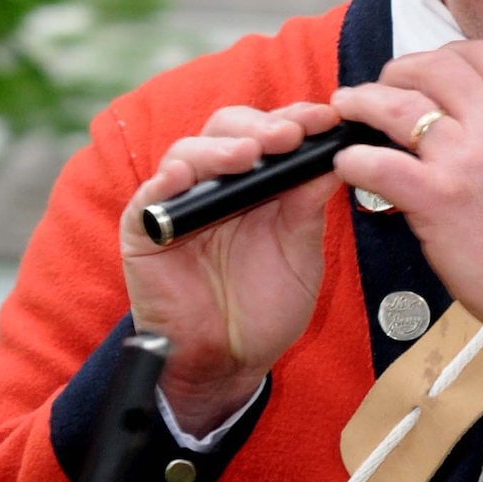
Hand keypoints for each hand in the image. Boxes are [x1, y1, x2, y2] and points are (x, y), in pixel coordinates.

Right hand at [120, 101, 343, 435]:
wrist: (228, 361)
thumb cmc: (264, 307)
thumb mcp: (299, 252)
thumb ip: (309, 206)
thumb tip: (337, 156)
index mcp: (257, 183)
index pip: (270, 133)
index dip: (296, 119)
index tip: (328, 119)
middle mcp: (216, 183)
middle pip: (227, 130)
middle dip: (260, 127)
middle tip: (289, 135)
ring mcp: (179, 203)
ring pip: (188, 152)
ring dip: (218, 149)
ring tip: (246, 156)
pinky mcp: (145, 230)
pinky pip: (149, 197)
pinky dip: (165, 183)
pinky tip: (184, 176)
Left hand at [330, 43, 482, 369]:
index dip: (445, 53)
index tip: (427, 71)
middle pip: (436, 67)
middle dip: (399, 69)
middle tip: (381, 88)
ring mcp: (467, 161)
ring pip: (401, 105)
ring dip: (365, 101)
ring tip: (348, 107)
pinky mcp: (438, 199)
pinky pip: (381, 163)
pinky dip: (355, 158)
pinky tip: (348, 164)